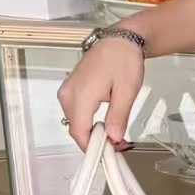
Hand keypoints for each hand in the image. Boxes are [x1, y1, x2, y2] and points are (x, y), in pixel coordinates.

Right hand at [57, 37, 144, 152]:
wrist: (119, 40)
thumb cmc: (123, 61)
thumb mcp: (126, 91)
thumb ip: (118, 117)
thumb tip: (113, 139)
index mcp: (80, 95)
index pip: (80, 133)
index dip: (94, 148)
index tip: (112, 154)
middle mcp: (68, 95)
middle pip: (76, 130)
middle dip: (96, 142)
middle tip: (120, 145)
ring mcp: (67, 92)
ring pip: (76, 123)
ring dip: (93, 133)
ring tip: (116, 135)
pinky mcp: (71, 90)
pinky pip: (77, 113)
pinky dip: (90, 123)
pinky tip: (107, 124)